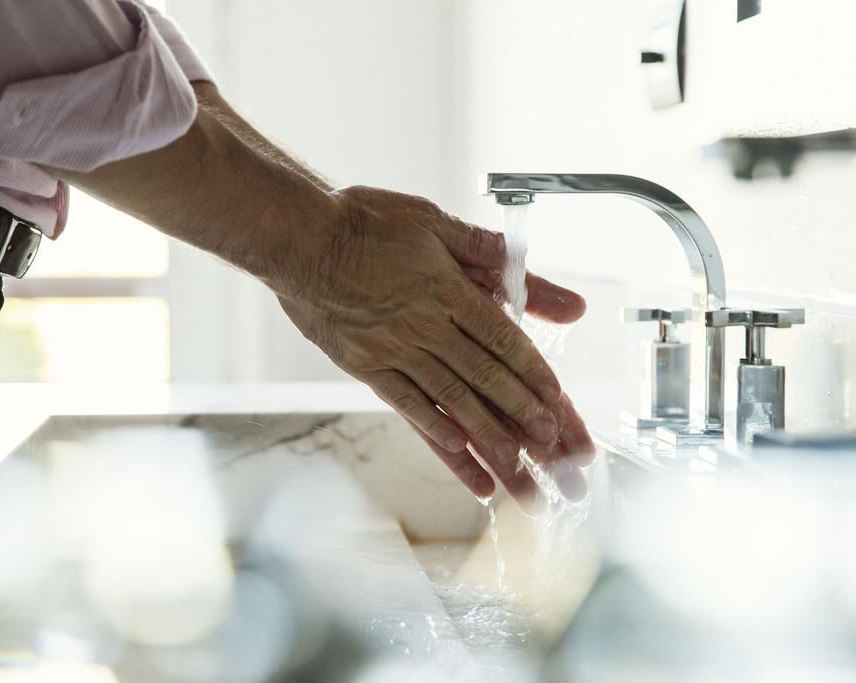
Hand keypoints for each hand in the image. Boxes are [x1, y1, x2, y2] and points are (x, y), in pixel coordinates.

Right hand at [274, 186, 594, 508]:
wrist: (298, 239)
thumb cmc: (364, 222)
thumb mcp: (431, 221)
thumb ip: (483, 248)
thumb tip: (520, 257)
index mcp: (447, 290)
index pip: (501, 337)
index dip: (532, 370)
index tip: (556, 398)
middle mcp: (425, 325)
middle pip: (482, 374)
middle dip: (520, 410)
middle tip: (549, 442)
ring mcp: (393, 349)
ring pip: (448, 396)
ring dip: (483, 431)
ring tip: (512, 464)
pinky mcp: (364, 364)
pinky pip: (403, 401)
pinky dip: (431, 425)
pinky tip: (454, 446)